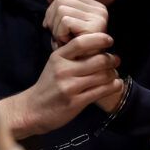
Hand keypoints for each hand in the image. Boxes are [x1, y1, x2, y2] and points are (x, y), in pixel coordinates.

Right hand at [0, 33, 122, 138]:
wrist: (33, 110)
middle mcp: (63, 70)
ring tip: (114, 74)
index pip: (81, 42)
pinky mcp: (76, 102)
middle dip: (111, 59)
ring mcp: (70, 86)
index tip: (109, 40)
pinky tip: (116, 85)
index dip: (99, 39)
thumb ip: (72, 55)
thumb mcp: (54, 64)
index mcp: (58, 57)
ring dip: (113, 74)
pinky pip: (101, 91)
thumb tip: (97, 46)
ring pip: (102, 76)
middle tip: (116, 60)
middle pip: (98, 59)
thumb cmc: (48, 85)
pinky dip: (114, 87)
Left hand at [43, 0, 108, 49]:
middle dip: (53, 20)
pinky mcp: (95, 27)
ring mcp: (99, 17)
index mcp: (94, 6)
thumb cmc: (71, 50)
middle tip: (61, 37)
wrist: (81, 73)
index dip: (53, 12)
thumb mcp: (60, 24)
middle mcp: (100, 9)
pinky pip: (65, 21)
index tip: (58, 29)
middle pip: (60, 1)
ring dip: (56, 29)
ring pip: (61, 10)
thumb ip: (55, 4)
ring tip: (65, 41)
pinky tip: (67, 44)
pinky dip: (60, 33)